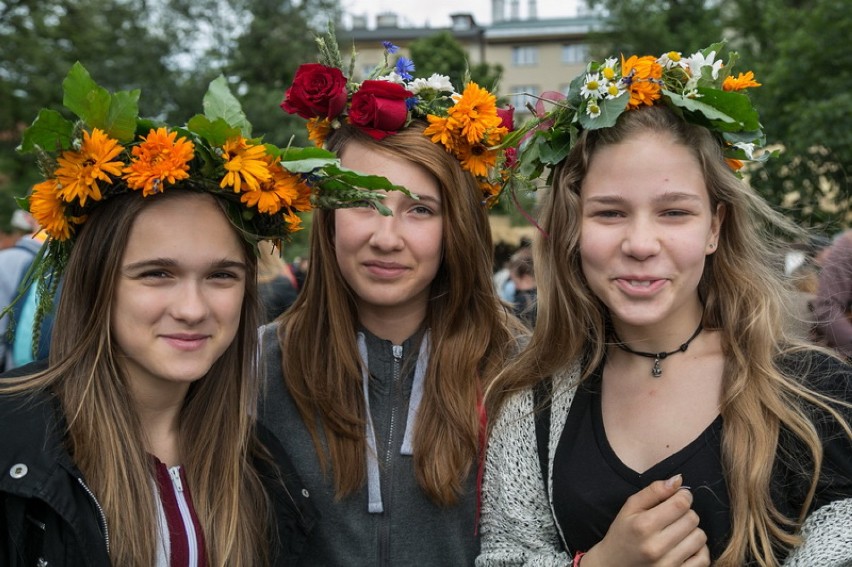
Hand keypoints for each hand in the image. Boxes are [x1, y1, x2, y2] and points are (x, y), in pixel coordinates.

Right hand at [580, 474, 709, 566]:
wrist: (613, 566)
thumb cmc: (622, 534)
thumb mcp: (630, 508)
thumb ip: (653, 491)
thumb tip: (678, 480)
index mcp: (643, 525)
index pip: (681, 504)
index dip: (684, 496)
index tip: (679, 497)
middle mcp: (656, 546)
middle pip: (692, 519)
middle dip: (686, 513)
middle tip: (675, 516)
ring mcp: (668, 564)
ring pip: (700, 537)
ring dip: (692, 531)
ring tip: (679, 531)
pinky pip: (703, 558)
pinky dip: (699, 549)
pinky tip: (686, 546)